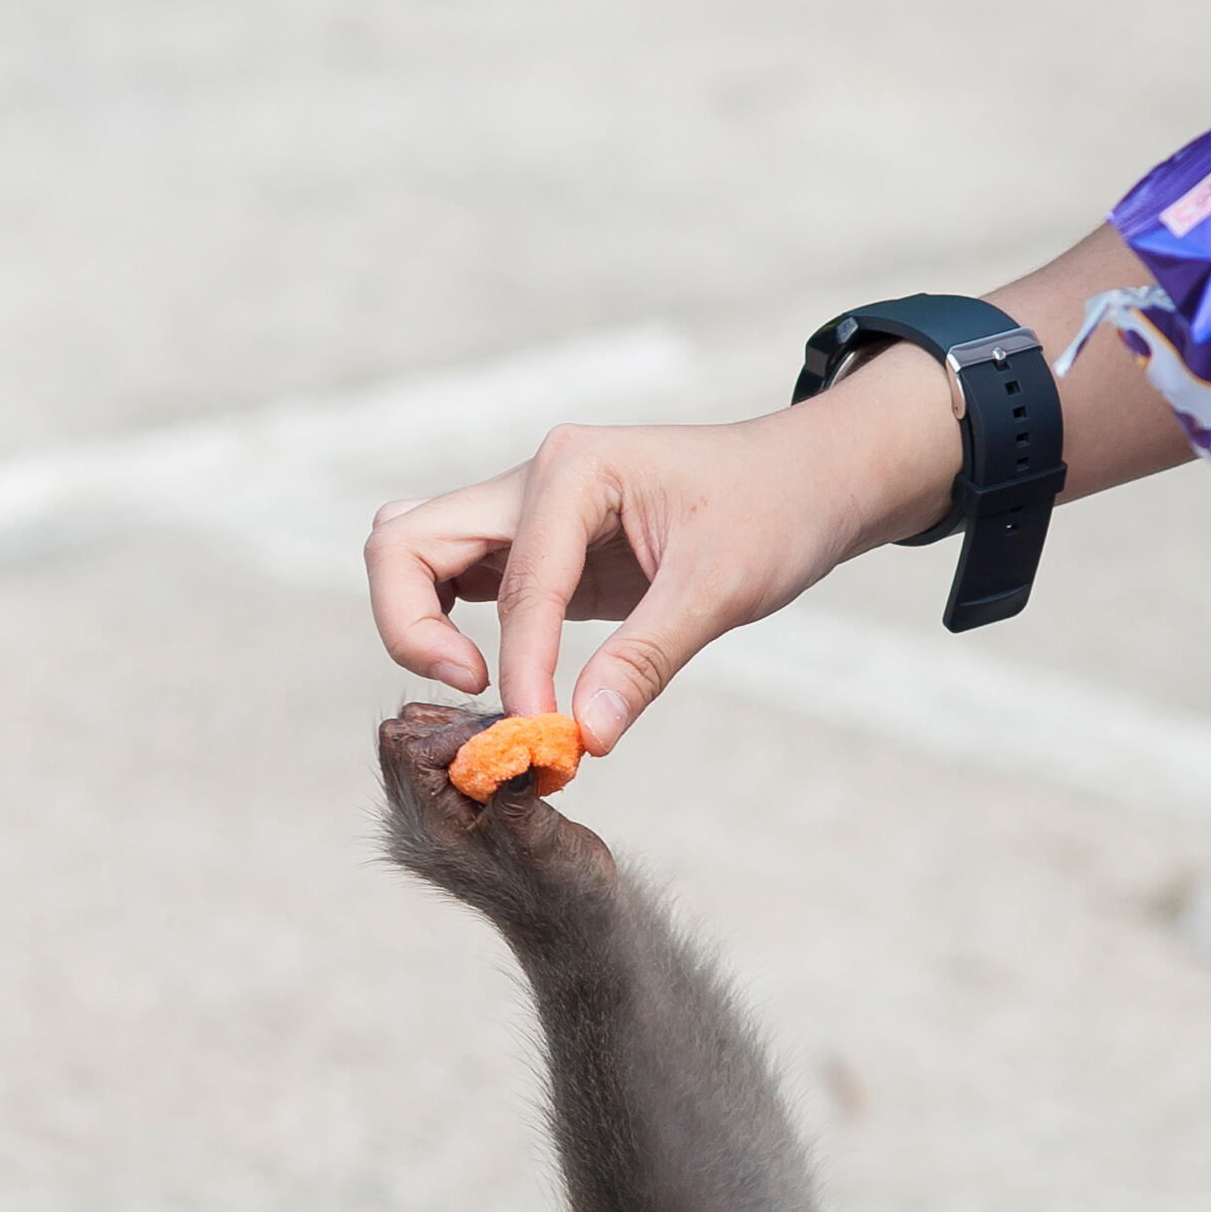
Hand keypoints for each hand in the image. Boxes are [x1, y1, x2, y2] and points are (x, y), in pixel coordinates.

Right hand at [362, 354, 962, 753]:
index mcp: (573, 470)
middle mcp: (531, 479)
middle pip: (405, 545)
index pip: (518, 587)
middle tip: (476, 698)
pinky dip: (447, 629)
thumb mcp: (721, 589)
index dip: (522, 673)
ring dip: (416, 626)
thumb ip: (647, 661)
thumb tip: (583, 737)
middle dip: (412, 630)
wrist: (805, 481)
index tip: (545, 742)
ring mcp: (523, 510)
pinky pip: (453, 580)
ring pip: (412, 554)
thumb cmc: (774, 514)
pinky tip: (501, 683)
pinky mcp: (533, 546)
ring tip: (481, 692)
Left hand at [375, 703, 615, 917]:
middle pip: (400, 741)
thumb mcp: (543, 838)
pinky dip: (470, 745)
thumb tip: (511, 739)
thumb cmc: (562, 887)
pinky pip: (436, 756)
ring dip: (461, 731)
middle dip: (453, 725)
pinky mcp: (439, 812)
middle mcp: (412, 825)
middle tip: (506, 736)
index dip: (458, 731)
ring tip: (510, 749)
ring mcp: (422, 820)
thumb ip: (517, 792)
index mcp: (429, 832)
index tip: (508, 733)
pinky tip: (509, 761)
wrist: (569, 925)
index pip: (411, 752)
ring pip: (415, 742)